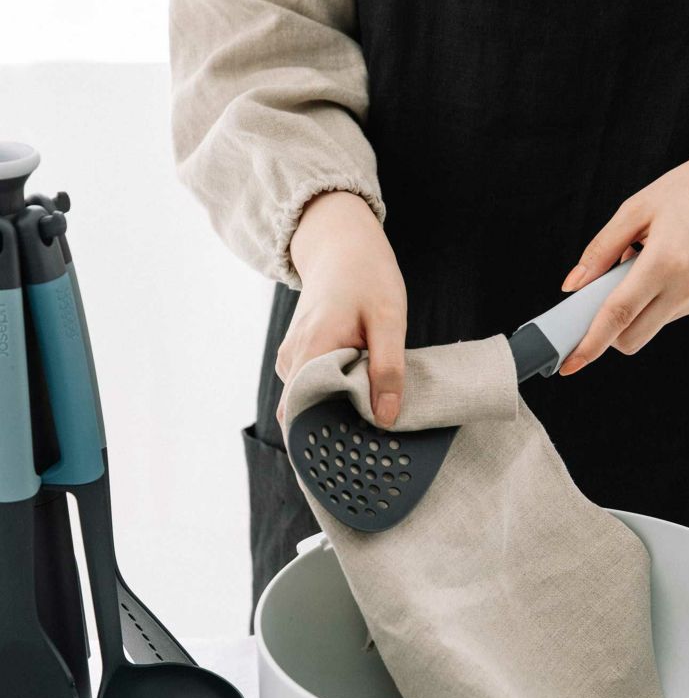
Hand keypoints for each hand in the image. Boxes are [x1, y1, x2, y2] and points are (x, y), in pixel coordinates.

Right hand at [276, 191, 406, 426]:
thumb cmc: (367, 277)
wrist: (341, 245)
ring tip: (368, 422)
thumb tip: (386, 419)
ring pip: (307, 404)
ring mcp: (290, 359)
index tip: (354, 452)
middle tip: (370, 444)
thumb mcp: (390, 320)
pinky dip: (332, 398)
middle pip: (303, 415)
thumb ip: (388, 369)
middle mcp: (291, 359)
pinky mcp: (296, 358)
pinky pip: (310, 390)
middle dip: (333, 433)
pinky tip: (358, 399)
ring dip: (334, 415)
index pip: (300, 414)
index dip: (323, 439)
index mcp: (311, 350)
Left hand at [559, 121, 688, 374]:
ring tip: (645, 263)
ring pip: (649, 325)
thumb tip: (572, 286)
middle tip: (595, 304)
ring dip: (635, 308)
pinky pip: (668, 313)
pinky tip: (668, 265)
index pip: (618, 315)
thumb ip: (600, 251)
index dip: (590, 344)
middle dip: (608, 332)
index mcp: (665, 261)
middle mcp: (687, 287)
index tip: (568, 365)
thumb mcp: (637, 208)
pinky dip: (656, 298)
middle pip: (631, 337)